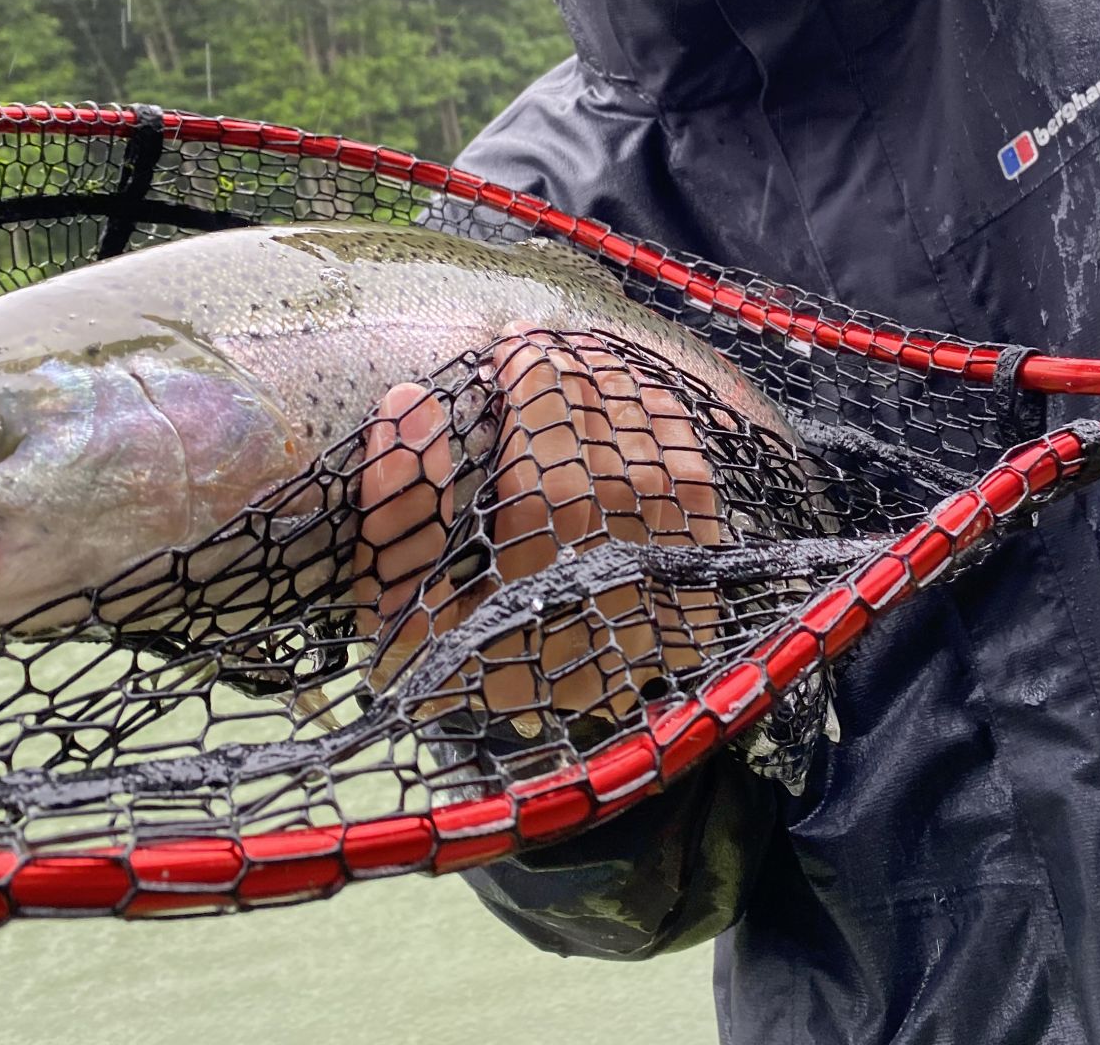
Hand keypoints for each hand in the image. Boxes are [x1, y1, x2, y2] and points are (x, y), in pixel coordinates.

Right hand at [353, 334, 724, 728]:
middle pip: (606, 445)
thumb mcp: (399, 616)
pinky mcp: (703, 586)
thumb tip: (406, 405)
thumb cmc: (460, 675)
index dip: (533, 388)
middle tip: (541, 341)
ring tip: (584, 353)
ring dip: (622, 388)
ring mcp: (667, 579)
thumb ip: (396, 512)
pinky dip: (672, 425)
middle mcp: (614, 572)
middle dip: (574, 377)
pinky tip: (643, 389)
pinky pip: (698, 480)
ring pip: (657, 453)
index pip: (546, 454)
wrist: (549, 758)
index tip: (510, 345)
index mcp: (534, 580)